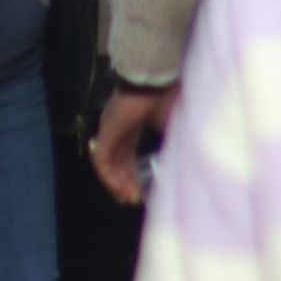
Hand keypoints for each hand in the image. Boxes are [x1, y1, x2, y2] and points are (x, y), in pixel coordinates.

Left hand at [90, 83, 176, 206]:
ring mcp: (110, 130)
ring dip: (117, 183)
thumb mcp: (172, 125)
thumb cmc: (164, 98)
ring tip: (129, 198)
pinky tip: (119, 188)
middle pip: (117, 161)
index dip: (134, 173)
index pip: (128, 154)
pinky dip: (108, 176)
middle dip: (126, 183)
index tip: (144, 189)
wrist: (152, 80)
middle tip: (135, 200)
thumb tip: (179, 165)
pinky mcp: (106, 132)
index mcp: (133, 125)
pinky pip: (101, 160)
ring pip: (107, 164)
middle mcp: (119, 129)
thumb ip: (170, 144)